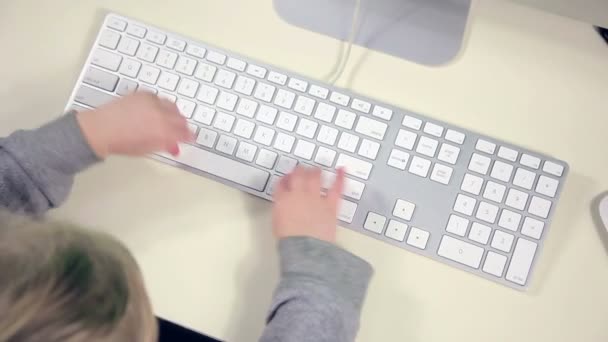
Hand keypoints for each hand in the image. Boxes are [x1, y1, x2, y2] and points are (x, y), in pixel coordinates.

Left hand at [76, 92, 193, 157]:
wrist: (102, 129)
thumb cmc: (121, 142)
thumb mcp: (147, 149)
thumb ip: (164, 145)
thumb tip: (173, 145)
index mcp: (164, 132)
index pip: (185, 133)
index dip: (189, 137)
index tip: (190, 138)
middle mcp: (161, 115)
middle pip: (181, 119)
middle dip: (182, 126)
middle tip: (180, 130)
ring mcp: (152, 103)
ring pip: (172, 106)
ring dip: (173, 113)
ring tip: (168, 119)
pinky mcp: (143, 94)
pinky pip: (159, 98)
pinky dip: (160, 104)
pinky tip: (155, 110)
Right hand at [272, 166, 345, 242]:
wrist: (305, 248)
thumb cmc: (290, 240)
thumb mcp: (278, 224)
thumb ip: (281, 210)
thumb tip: (285, 207)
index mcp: (283, 200)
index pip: (282, 184)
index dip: (284, 180)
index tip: (286, 180)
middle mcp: (299, 194)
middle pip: (298, 176)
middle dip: (299, 171)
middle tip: (301, 170)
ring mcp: (316, 198)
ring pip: (315, 177)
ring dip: (315, 172)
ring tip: (316, 169)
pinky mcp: (331, 204)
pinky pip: (336, 188)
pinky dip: (340, 178)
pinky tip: (342, 170)